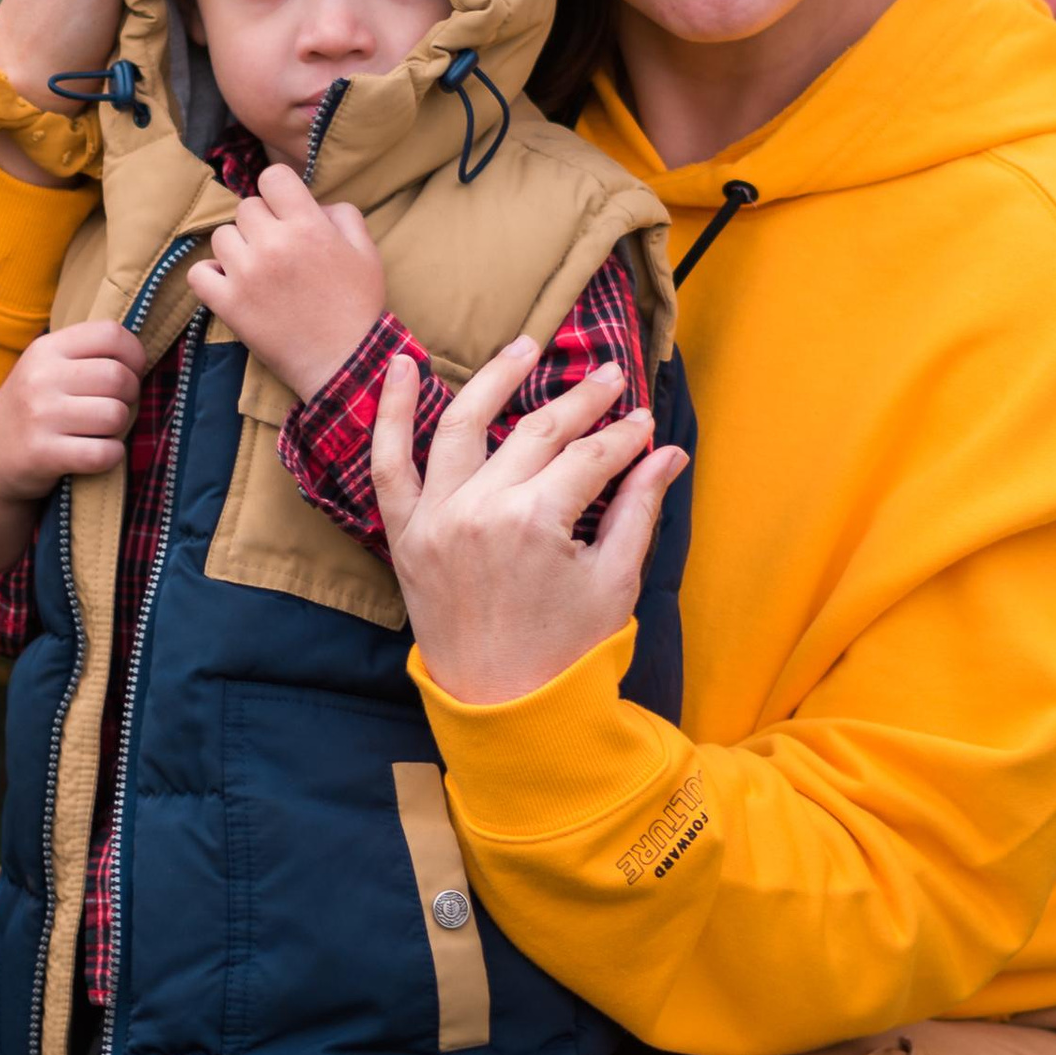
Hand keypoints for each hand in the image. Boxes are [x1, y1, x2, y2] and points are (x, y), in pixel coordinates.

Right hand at [0, 321, 146, 578]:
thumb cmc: (33, 408)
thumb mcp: (47, 369)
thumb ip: (87, 355)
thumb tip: (146, 354)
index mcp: (46, 349)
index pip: (111, 333)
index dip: (135, 354)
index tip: (131, 372)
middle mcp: (40, 377)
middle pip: (119, 377)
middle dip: (130, 396)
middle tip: (115, 407)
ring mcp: (39, 416)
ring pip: (115, 415)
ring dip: (119, 428)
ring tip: (101, 431)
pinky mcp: (42, 454)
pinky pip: (103, 453)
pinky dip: (110, 456)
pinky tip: (96, 454)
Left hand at [182, 164, 387, 399]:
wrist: (344, 362)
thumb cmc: (358, 306)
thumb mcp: (366, 251)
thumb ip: (342, 215)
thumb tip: (313, 204)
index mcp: (308, 226)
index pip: (272, 177)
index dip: (279, 191)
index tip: (285, 211)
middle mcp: (274, 244)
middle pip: (246, 207)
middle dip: (261, 223)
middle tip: (277, 249)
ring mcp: (247, 274)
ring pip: (222, 236)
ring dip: (237, 248)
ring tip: (258, 270)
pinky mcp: (229, 304)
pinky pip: (199, 273)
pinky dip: (211, 276)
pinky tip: (231, 284)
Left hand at [371, 341, 684, 705]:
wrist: (502, 709)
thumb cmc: (566, 651)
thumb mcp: (615, 581)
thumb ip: (638, 508)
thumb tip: (668, 452)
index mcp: (538, 523)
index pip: (589, 456)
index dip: (623, 436)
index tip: (643, 421)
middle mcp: (481, 510)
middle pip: (537, 432)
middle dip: (581, 401)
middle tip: (611, 375)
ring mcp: (437, 519)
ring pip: (464, 426)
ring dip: (496, 378)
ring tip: (526, 345)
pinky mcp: (405, 535)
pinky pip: (388, 464)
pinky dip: (392, 413)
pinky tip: (404, 366)